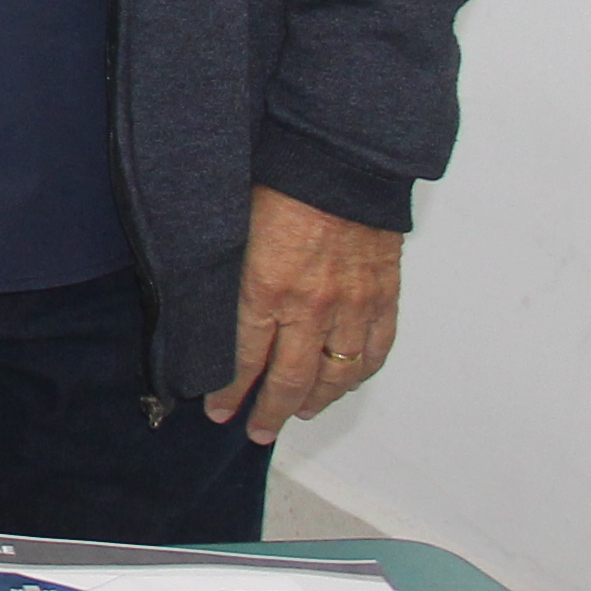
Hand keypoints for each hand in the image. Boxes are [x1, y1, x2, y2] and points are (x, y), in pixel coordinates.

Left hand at [205, 187, 405, 440]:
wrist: (341, 160)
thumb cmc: (279, 181)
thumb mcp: (234, 226)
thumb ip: (226, 271)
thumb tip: (208, 305)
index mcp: (265, 289)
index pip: (244, 358)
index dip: (230, 390)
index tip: (218, 409)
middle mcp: (310, 308)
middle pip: (290, 379)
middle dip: (269, 411)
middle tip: (256, 431)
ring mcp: (352, 306)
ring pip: (335, 375)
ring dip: (316, 401)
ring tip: (298, 413)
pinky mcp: (382, 296)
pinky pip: (374, 351)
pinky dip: (359, 374)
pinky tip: (344, 384)